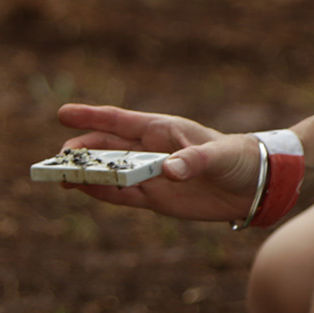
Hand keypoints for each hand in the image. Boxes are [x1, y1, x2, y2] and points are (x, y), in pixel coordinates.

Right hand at [53, 104, 265, 221]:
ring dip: (87, 175)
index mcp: (162, 130)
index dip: (91, 118)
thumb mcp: (219, 156)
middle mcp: (151, 150)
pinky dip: (102, 193)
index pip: (119, 122)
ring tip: (60, 178)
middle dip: (81, 152)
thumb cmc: (239, 157)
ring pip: (110, 173)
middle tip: (57, 159)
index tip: (62, 115)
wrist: (256, 186)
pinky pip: (122, 195)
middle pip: (107, 149)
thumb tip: (168, 171)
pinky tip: (83, 192)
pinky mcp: (156, 198)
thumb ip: (193, 162)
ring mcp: (151, 175)